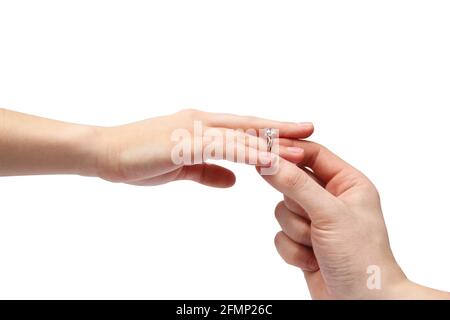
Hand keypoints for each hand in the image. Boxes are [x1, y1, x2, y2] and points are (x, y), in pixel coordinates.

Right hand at [93, 109, 313, 186]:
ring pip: (241, 136)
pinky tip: (268, 160)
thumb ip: (209, 171)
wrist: (104, 153)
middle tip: (310, 130)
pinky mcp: (183, 143)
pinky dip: (247, 153)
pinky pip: (222, 148)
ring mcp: (193, 130)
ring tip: (301, 150)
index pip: (243, 128)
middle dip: (280, 130)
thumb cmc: (141, 158)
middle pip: (248, 125)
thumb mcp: (182, 167)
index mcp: (203, 127)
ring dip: (271, 143)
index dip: (269, 131)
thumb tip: (235, 179)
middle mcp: (202, 122)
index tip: (295, 135)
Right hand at [259, 141, 449, 299]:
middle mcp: (331, 199)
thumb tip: (267, 160)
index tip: (263, 150)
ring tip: (318, 245)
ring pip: (282, 211)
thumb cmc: (361, 257)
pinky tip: (312, 260)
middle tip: (311, 218)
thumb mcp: (329, 213)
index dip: (288, 151)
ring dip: (296, 232)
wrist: (362, 304)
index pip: (312, 154)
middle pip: (291, 182)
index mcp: (348, 183)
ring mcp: (316, 221)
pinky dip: (292, 250)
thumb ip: (296, 184)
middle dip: (296, 206)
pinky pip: (280, 235)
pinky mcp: (303, 242)